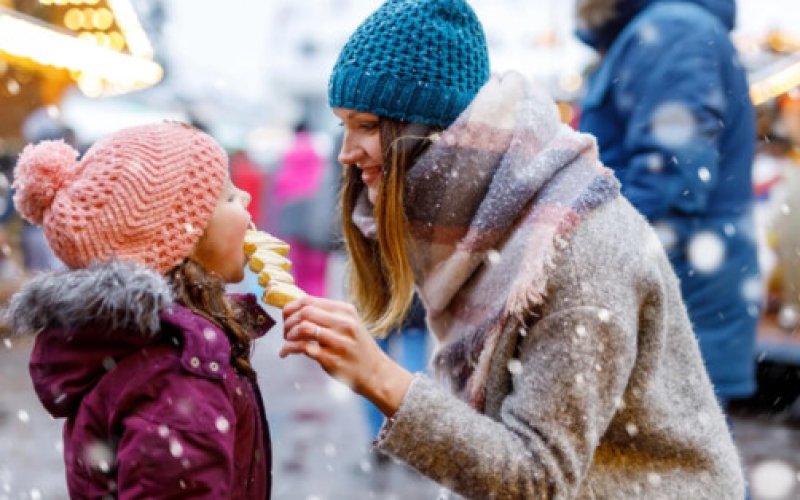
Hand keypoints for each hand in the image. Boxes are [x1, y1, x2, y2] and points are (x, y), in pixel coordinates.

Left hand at [280, 295, 412, 416]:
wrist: (375, 373)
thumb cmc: (357, 348)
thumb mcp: (348, 324)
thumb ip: (326, 315)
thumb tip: (296, 308)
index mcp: (345, 311)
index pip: (309, 300)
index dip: (291, 307)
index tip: (286, 316)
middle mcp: (344, 324)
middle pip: (304, 312)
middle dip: (288, 321)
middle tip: (285, 331)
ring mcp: (339, 342)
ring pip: (303, 328)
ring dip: (288, 335)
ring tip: (287, 341)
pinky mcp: (332, 359)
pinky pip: (304, 348)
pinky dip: (289, 348)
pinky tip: (286, 352)